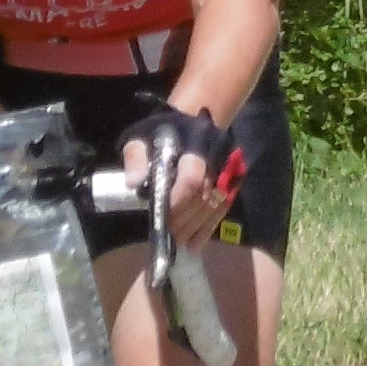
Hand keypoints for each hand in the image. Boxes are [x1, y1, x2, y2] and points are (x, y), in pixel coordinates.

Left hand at [125, 103, 230, 248]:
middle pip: (203, 195)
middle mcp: (216, 156)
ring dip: (194, 226)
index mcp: (194, 142)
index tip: (163, 214)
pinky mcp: (233, 180)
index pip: (192, 177)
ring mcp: (228, 168)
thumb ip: (136, 156)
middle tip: (167, 232)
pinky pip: (223, 208)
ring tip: (176, 240)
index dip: (179, 200)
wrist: (189, 121)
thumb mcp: (140, 136)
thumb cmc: (160, 132)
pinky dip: (207, 229)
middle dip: (184, 217)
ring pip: (214, 205)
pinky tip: (194, 245)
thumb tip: (134, 183)